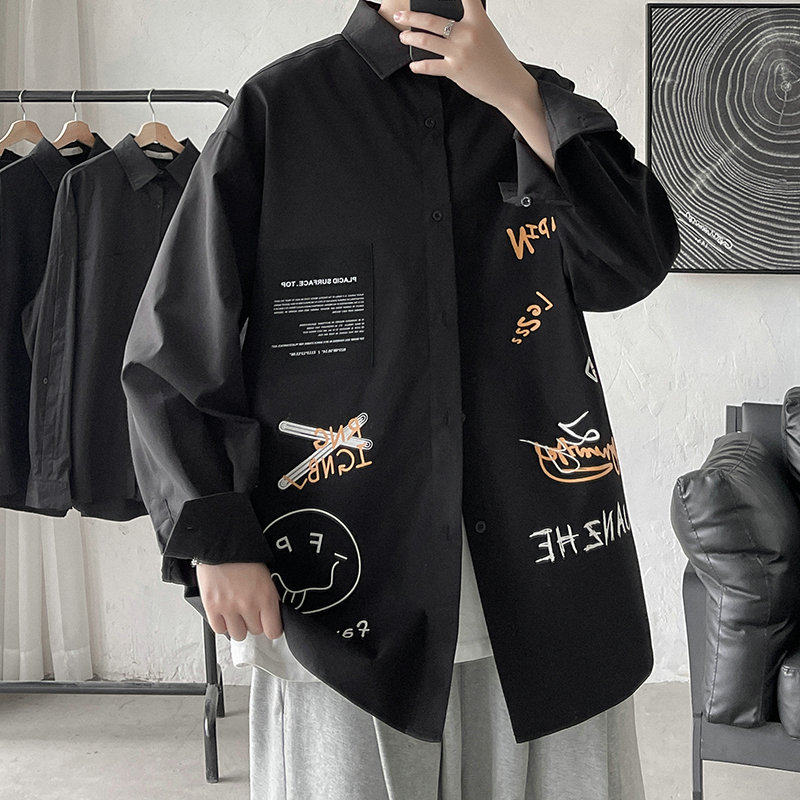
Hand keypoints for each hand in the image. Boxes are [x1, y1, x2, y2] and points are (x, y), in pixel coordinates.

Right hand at [195, 562, 283, 640]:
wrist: (221, 544)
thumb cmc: (244, 556)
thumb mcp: (266, 575)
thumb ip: (269, 597)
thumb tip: (272, 615)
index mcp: (266, 596)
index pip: (273, 630)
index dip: (271, 628)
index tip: (269, 625)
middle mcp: (248, 604)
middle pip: (255, 632)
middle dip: (254, 622)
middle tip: (250, 609)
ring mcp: (229, 607)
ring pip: (238, 634)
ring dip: (238, 625)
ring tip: (237, 611)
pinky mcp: (212, 607)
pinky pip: (220, 629)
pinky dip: (222, 623)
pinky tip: (225, 612)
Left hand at [394, 0, 539, 115]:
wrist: (509, 85)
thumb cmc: (499, 60)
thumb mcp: (488, 34)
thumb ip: (471, 24)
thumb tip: (452, 21)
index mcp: (478, 21)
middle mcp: (467, 34)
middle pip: (432, 20)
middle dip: (411, 16)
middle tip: (400, 15)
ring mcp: (460, 53)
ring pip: (427, 41)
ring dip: (410, 38)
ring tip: (402, 36)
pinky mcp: (455, 71)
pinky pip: (431, 66)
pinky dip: (419, 66)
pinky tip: (413, 65)